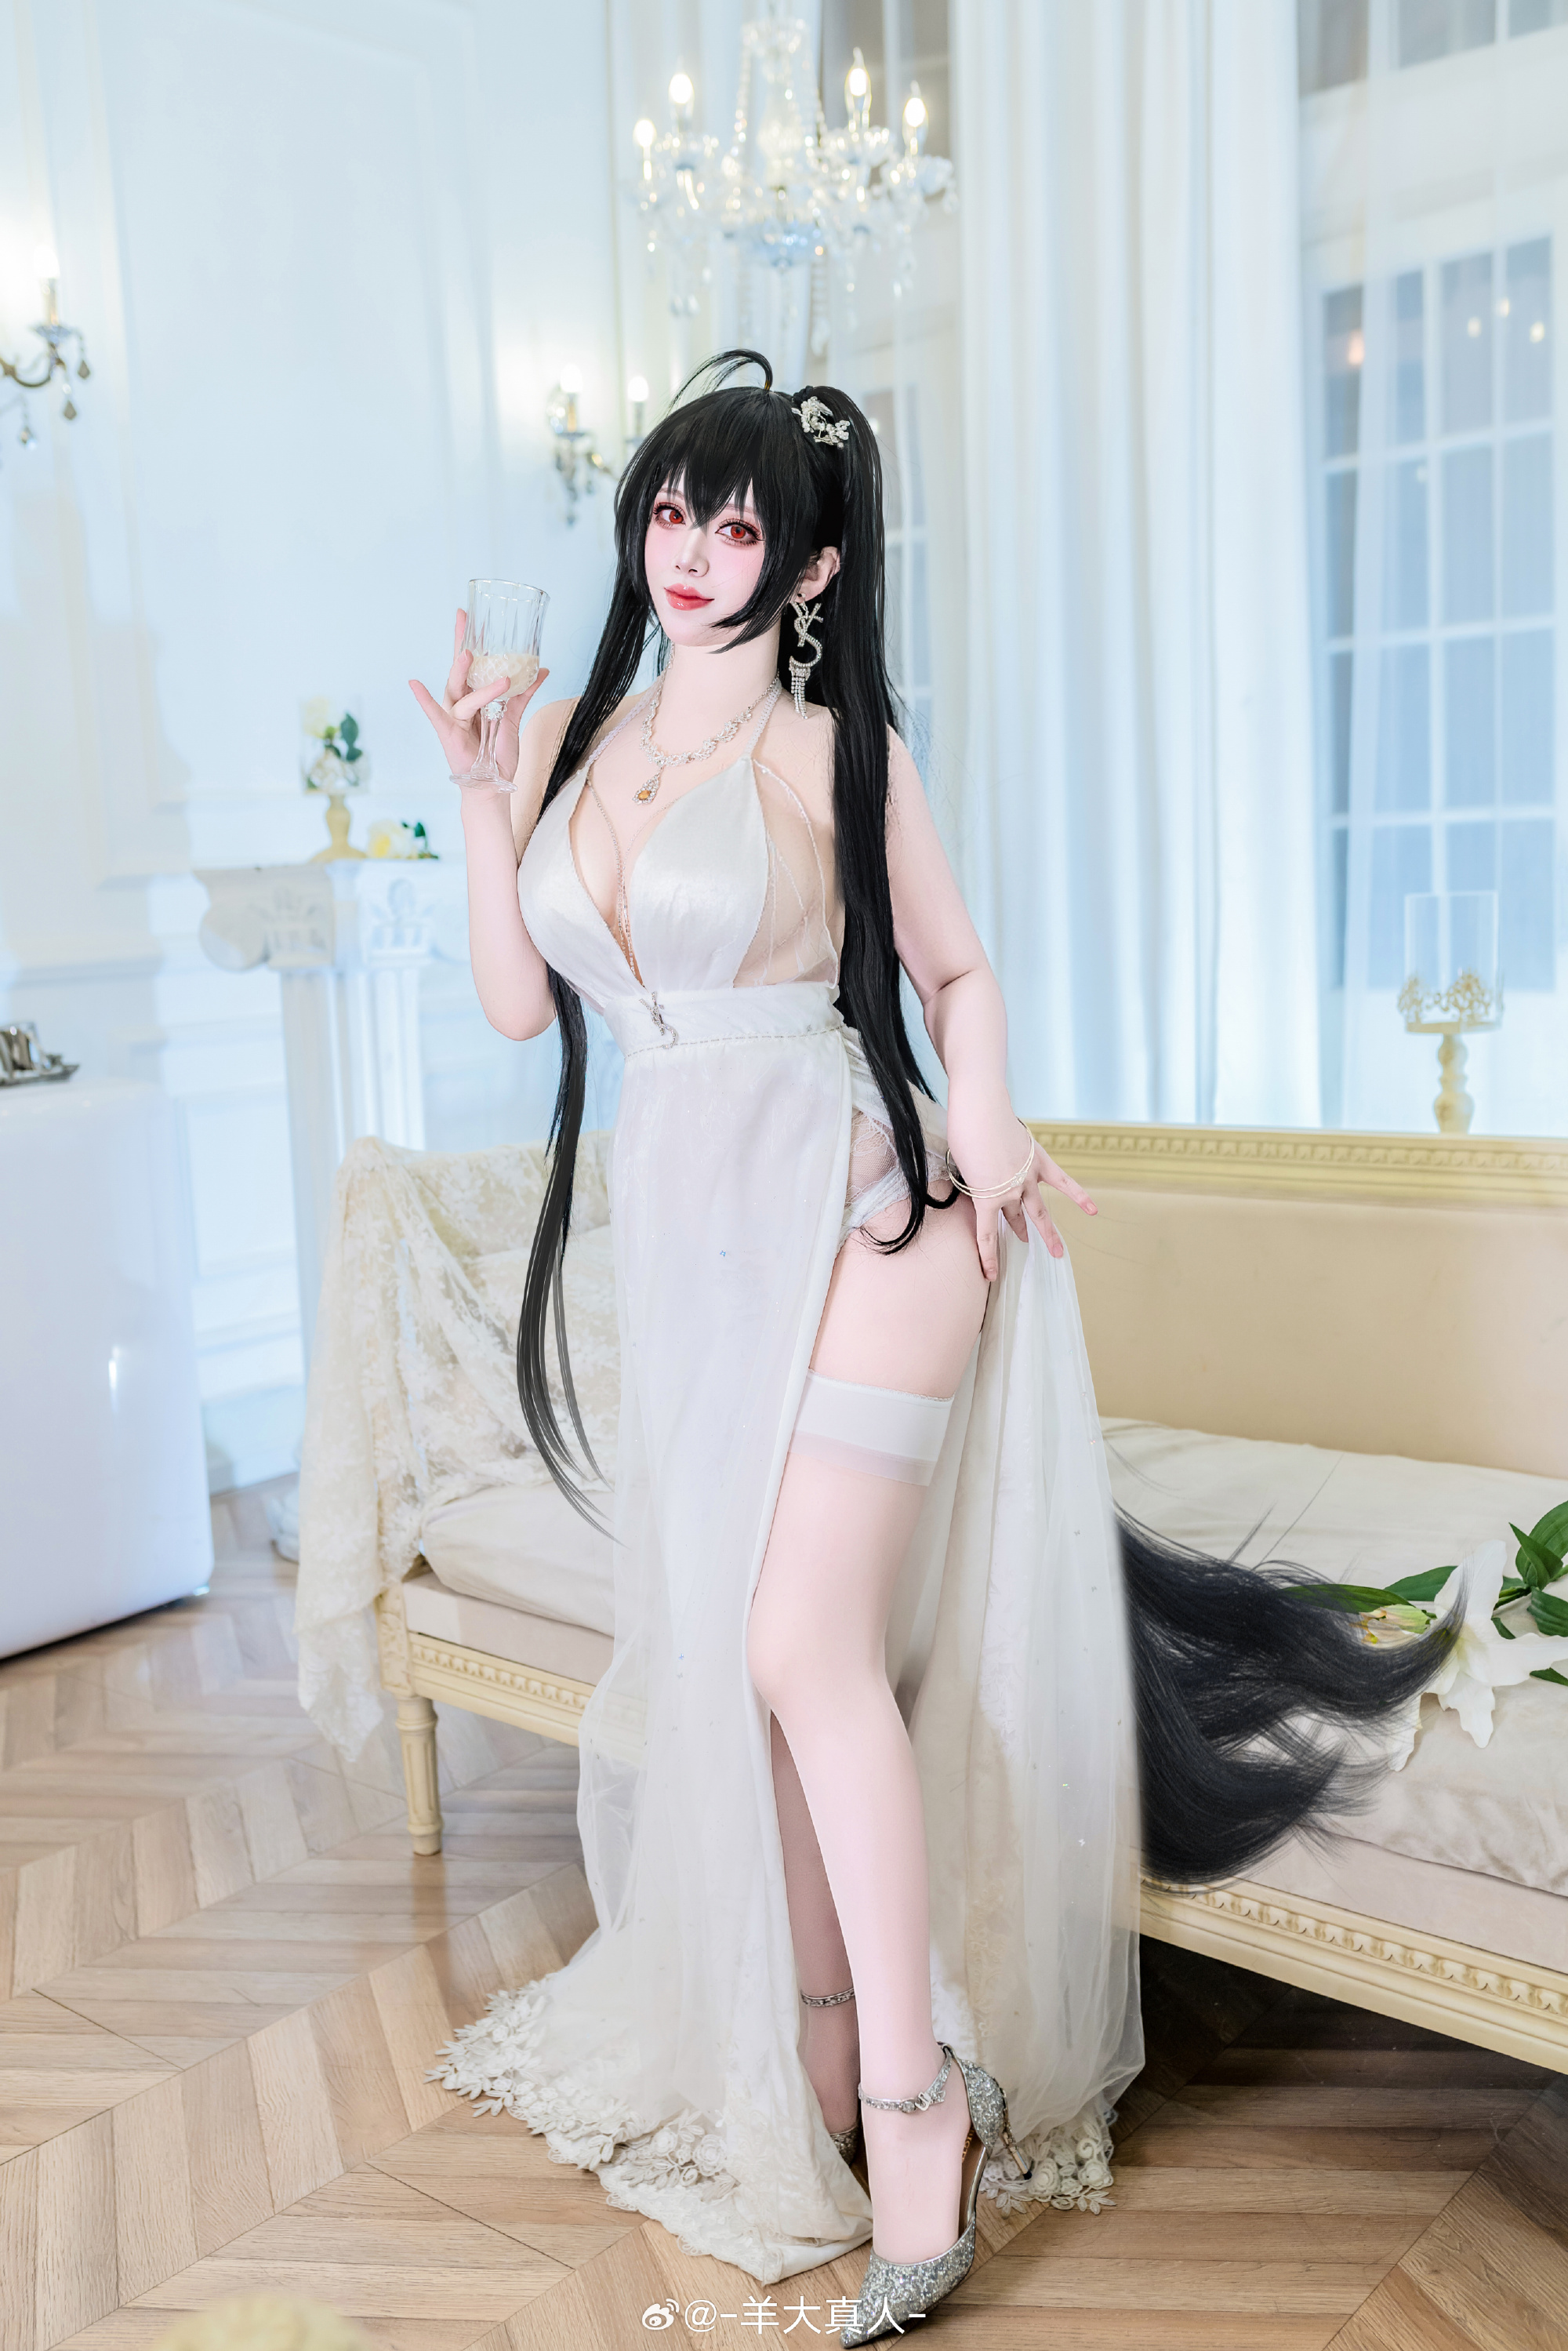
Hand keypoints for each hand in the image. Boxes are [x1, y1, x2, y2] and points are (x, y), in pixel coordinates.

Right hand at [408, 608, 548, 784]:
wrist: (493, 783)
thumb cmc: (497, 752)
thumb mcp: (513, 718)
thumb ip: (523, 694)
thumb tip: (540, 670)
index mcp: (474, 697)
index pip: (472, 663)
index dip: (469, 639)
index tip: (467, 613)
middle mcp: (461, 703)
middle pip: (459, 668)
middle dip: (462, 643)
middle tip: (464, 620)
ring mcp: (454, 717)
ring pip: (460, 691)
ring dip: (466, 675)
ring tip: (472, 655)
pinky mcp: (449, 733)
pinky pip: (436, 714)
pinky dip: (425, 700)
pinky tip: (414, 684)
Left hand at [943, 1088, 1096, 1280]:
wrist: (980, 1112)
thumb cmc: (963, 1136)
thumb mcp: (962, 1167)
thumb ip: (977, 1181)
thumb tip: (987, 1182)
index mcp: (985, 1199)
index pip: (987, 1236)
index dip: (988, 1257)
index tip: (990, 1275)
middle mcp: (1009, 1194)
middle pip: (1015, 1219)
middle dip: (1018, 1233)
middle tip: (1022, 1245)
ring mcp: (1027, 1179)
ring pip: (1040, 1211)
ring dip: (1047, 1230)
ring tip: (1056, 1250)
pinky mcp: (1040, 1162)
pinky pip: (1063, 1183)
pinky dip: (1078, 1195)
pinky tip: (1092, 1210)